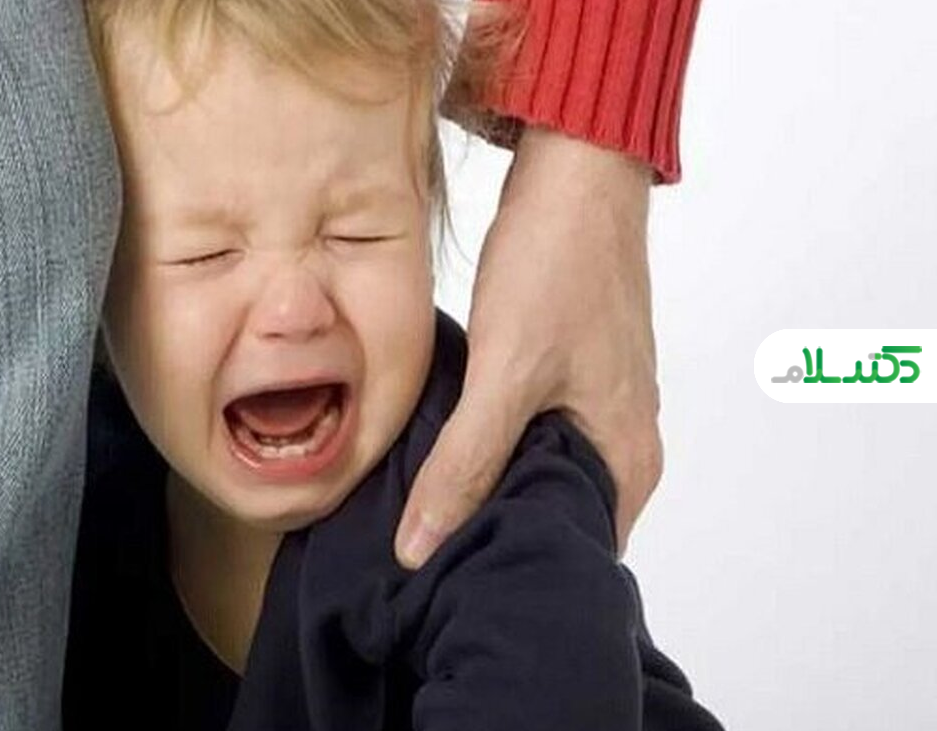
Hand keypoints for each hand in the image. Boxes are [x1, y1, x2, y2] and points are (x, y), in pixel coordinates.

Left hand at [395, 126, 659, 566]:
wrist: (576, 170)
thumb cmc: (561, 265)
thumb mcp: (507, 375)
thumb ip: (466, 464)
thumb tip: (421, 546)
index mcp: (627, 461)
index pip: (573, 551)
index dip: (512, 566)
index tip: (448, 580)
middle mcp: (622, 443)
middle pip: (552, 516)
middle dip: (490, 531)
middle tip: (420, 548)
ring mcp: (597, 407)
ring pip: (534, 473)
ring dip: (485, 486)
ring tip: (421, 506)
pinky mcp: (569, 376)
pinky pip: (526, 433)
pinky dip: (487, 445)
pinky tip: (441, 447)